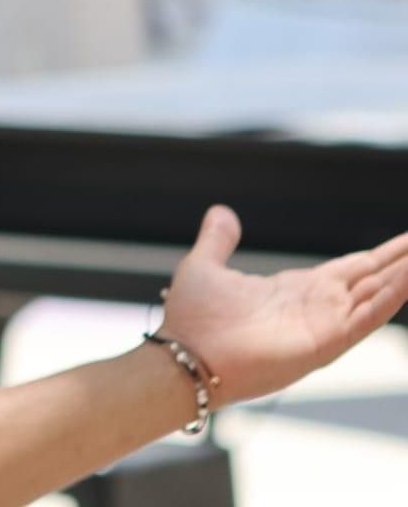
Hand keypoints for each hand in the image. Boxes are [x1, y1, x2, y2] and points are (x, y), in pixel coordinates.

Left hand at [159, 205, 407, 405]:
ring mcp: (324, 325)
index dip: (381, 256)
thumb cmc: (193, 320)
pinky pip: (367, 316)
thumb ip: (219, 239)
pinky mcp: (325, 342)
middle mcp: (318, 307)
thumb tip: (223, 212)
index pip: (352, 269)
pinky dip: (391, 296)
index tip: (407, 244)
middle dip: (403, 262)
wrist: (184, 356)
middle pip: (374, 279)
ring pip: (378, 295)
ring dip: (404, 275)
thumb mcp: (207, 266)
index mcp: (297, 290)